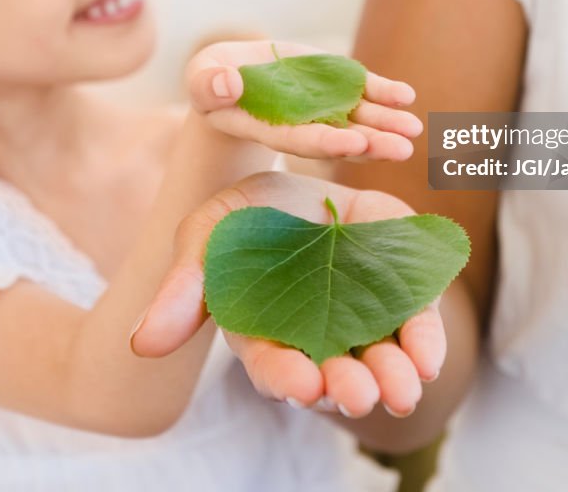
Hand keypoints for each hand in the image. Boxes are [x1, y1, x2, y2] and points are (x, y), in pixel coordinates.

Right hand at [129, 171, 445, 418]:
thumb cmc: (250, 213)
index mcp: (266, 330)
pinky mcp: (403, 294)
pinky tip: (426, 355)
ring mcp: (363, 318)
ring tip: (401, 387)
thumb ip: (184, 288)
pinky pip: (418, 324)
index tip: (303, 383)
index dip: (286, 376)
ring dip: (392, 377)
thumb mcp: (210, 233)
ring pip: (380, 360)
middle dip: (346, 387)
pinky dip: (425, 341)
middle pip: (333, 374)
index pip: (274, 365)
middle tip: (358, 393)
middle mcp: (318, 336)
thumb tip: (141, 344)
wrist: (307, 175)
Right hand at [185, 39, 421, 160]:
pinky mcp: (333, 86)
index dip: (324, 143)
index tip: (353, 144)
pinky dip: (385, 94)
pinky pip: (362, 93)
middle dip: (370, 144)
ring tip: (414, 130)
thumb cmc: (212, 79)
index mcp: (266, 127)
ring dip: (387, 125)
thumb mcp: (203, 79)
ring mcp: (320, 106)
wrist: (233, 74)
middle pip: (337, 138)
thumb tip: (227, 83)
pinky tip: (407, 95)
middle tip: (401, 149)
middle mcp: (300, 123)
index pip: (297, 140)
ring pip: (358, 120)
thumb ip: (210, 85)